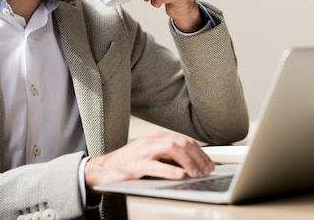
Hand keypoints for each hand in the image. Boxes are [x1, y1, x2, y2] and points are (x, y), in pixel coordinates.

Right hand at [84, 131, 214, 189]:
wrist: (104, 169)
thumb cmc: (129, 164)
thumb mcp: (153, 157)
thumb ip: (170, 158)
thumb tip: (192, 165)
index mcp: (157, 137)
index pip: (185, 140)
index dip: (200, 152)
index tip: (210, 164)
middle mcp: (152, 141)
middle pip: (181, 142)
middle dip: (198, 157)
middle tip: (206, 170)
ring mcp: (143, 151)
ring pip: (172, 148)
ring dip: (188, 161)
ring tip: (196, 173)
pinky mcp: (135, 165)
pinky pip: (155, 165)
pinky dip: (170, 170)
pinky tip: (180, 175)